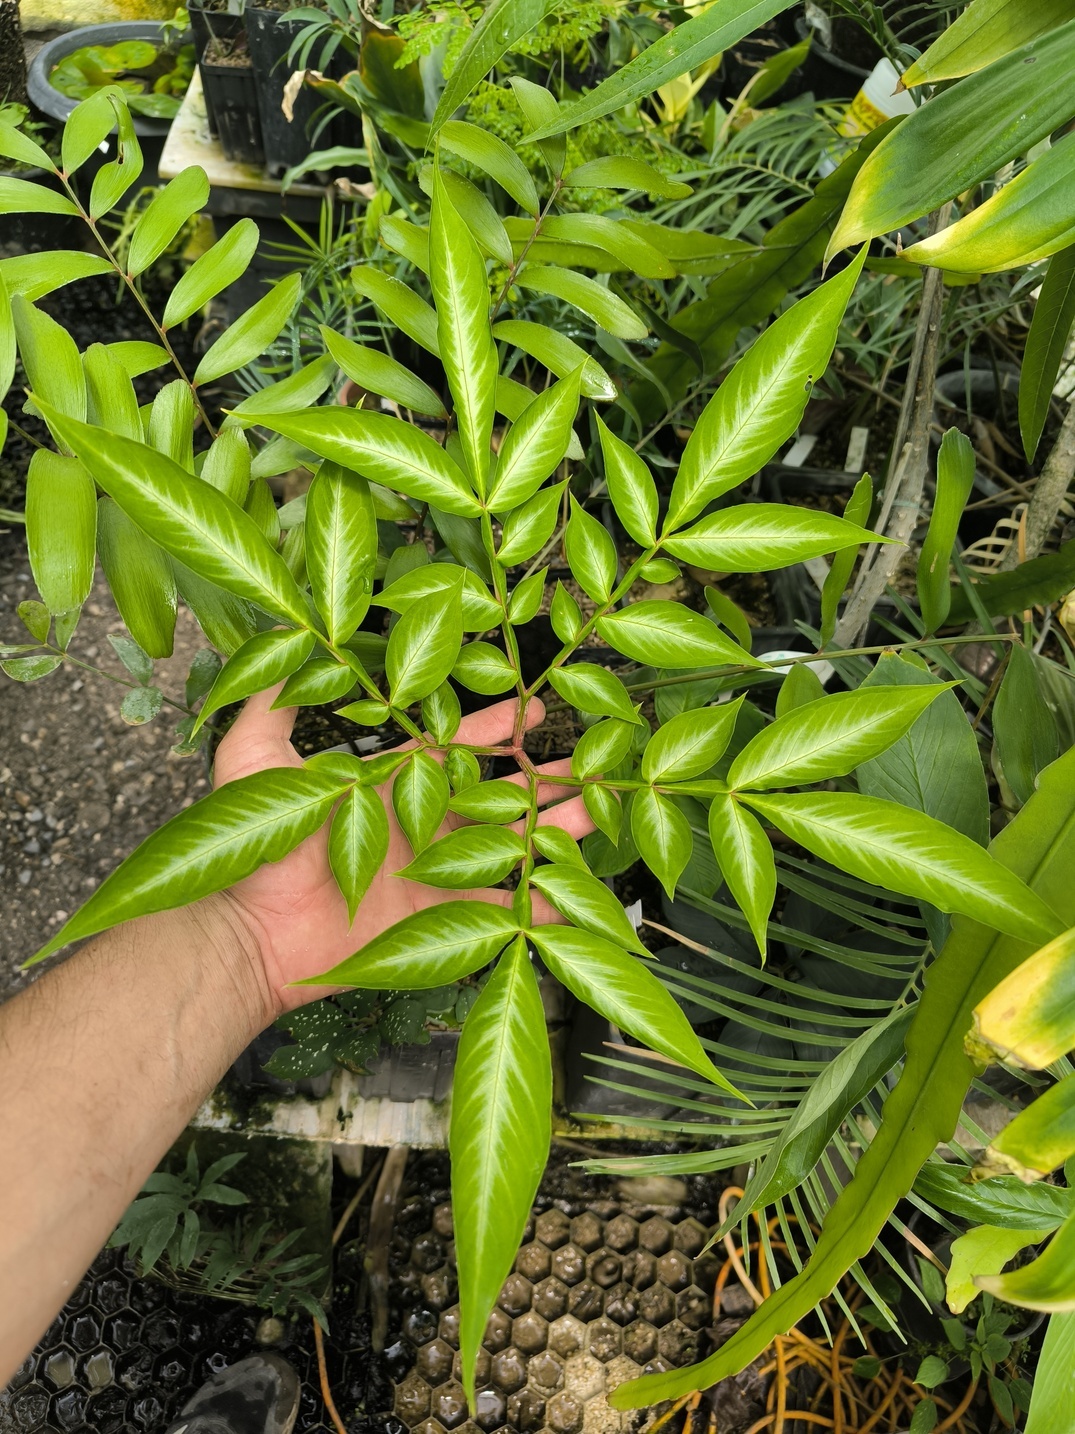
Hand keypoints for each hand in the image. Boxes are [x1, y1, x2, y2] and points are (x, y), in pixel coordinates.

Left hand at [212, 689, 592, 1011]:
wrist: (254, 933)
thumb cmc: (255, 848)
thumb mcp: (254, 760)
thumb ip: (272, 704)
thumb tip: (278, 635)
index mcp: (391, 784)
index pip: (453, 746)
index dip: (491, 726)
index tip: (531, 707)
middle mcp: (421, 823)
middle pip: (496, 793)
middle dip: (542, 776)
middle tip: (590, 759)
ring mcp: (434, 872)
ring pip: (510, 843)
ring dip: (554, 827)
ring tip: (598, 807)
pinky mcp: (440, 920)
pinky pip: (501, 908)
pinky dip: (541, 901)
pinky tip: (577, 888)